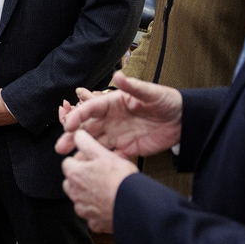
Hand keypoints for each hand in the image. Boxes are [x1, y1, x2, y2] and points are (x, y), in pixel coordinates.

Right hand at [55, 71, 182, 158]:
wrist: (184, 119)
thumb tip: (118, 75)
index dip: (77, 116)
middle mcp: (111, 119)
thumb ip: (134, 86)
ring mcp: (118, 134)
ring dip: (82, 151)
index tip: (67, 124)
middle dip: (72, 137)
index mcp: (112, 103)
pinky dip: (102, 161)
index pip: (90, 109)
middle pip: (87, 128)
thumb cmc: (166, 101)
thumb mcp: (151, 93)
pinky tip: (93, 168)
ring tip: (70, 161)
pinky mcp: (128, 148)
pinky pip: (112, 155)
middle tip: (61, 147)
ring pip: (95, 143)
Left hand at [61, 129, 137, 232]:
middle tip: (98, 175)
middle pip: (71, 181)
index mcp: (75, 174)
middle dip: (81, 177)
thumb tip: (77, 135)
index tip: (90, 161)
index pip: (68, 163)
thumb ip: (86, 143)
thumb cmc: (121, 181)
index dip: (80, 160)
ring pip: (79, 198)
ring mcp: (83, 209)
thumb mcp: (104, 154)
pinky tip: (108, 203)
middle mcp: (75, 193)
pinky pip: (91, 214)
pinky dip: (97, 210)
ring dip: (88, 194)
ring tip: (104, 189)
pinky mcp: (94, 222)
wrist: (134, 206)